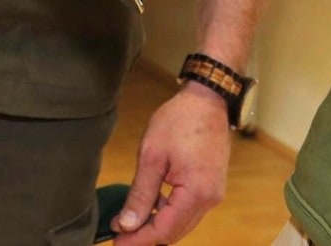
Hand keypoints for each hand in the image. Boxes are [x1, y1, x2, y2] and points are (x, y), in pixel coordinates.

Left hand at [111, 84, 231, 245]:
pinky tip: (150, 207)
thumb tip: (126, 225)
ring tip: (129, 223)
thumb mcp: (152, 156)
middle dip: (146, 237)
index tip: (116, 242)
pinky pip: (189, 210)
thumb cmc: (180, 120)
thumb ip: (140, 195)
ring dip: (157, 226)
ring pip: (182, 224)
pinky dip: (169, 213)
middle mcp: (210, 199)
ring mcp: (214, 193)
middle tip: (119, 237)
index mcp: (196, 192)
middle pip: (174, 232)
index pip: (163, 230)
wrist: (208, 99)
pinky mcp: (211, 186)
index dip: (138, 240)